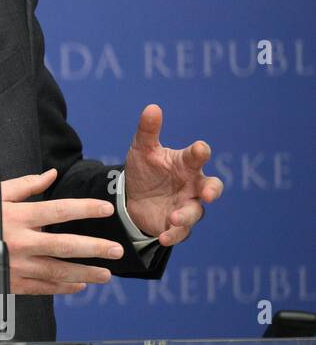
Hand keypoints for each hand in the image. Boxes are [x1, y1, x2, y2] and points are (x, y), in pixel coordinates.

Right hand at [0, 168, 123, 294]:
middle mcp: (21, 242)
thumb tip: (50, 175)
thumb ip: (25, 185)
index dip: (85, 209)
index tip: (105, 210)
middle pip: (66, 246)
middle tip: (117, 251)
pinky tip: (79, 285)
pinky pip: (44, 288)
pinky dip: (63, 288)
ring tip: (106, 274)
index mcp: (18, 217)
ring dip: (86, 273)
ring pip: (59, 271)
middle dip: (95, 249)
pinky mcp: (13, 283)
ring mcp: (18, 266)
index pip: (59, 211)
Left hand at [123, 104, 223, 247]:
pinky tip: (163, 236)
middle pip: (211, 186)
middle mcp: (192, 185)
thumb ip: (148, 131)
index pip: (198, 156)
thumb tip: (152, 107)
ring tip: (173, 218)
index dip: (200, 153)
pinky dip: (173, 234)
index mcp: (186, 164)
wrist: (132, 197)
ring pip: (196, 212)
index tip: (199, 150)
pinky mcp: (177, 225)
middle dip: (212, 190)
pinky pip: (181, 232)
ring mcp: (187, 205)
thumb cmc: (145, 169)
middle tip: (208, 194)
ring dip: (186, 215)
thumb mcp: (141, 150)